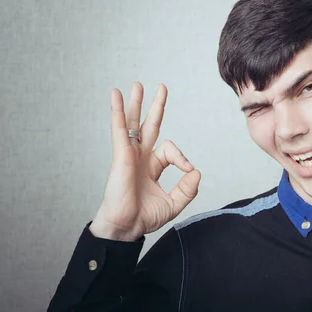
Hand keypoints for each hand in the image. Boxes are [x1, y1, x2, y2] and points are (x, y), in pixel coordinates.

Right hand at [89, 82, 200, 240]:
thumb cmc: (144, 218)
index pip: (170, 150)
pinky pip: (119, 128)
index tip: (188, 171)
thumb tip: (196, 170)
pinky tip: (116, 95)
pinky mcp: (120, 154)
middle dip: (154, 106)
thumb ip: (188, 188)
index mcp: (151, 166)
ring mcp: (129, 154)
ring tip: (137, 84)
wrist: (126, 227)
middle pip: (148, 125)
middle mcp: (139, 157)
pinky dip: (118, 111)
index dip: (182, 157)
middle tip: (160, 87)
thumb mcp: (175, 203)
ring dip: (135, 103)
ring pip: (133, 123)